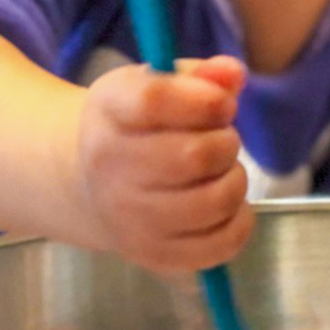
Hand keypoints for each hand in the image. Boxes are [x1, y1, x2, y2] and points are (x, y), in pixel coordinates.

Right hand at [74, 55, 255, 271]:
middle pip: (192, 156)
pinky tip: (227, 205)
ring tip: (221, 172)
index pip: (154, 101)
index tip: (223, 102)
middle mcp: (111, 168)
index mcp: (110, 111)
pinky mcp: (155, 255)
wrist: (89, 186)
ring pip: (214, 201)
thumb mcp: (157, 85)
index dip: (204, 99)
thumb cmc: (136, 127)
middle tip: (221, 140)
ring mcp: (130, 219)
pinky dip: (240, 221)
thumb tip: (233, 74)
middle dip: (225, 142)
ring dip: (234, 180)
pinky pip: (221, 244)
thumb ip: (201, 76)